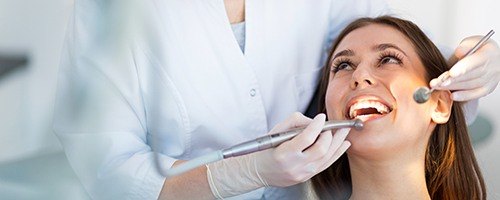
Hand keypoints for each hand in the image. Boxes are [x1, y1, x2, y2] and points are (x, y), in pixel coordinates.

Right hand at [206, 113, 350, 197]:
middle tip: (331, 126)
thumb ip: (295, 122)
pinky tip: (343, 144)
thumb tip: (314, 121)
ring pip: (327, 157)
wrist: (260, 171)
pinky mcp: (308, 176)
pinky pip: (327, 164)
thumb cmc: (266, 150)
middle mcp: (294, 165)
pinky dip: (337, 153)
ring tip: (344, 131)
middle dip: (330, 134)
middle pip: (320, 149)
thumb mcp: (275, 131)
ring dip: (338, 142)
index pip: (306, 138)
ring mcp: (303, 173)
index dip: (316, 126)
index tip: (321, 117)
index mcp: (284, 153)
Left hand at [430, 36, 499, 100]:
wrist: (494, 58)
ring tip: (438, 87)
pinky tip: (452, 96)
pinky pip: (475, 94)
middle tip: (436, 82)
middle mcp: (491, 69)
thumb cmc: (481, 49)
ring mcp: (490, 80)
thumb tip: (459, 52)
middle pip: (469, 76)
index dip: (462, 68)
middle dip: (451, 80)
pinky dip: (463, 96)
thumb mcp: (474, 41)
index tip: (451, 73)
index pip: (474, 62)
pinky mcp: (487, 88)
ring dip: (452, 87)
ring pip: (470, 86)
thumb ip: (466, 46)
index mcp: (487, 55)